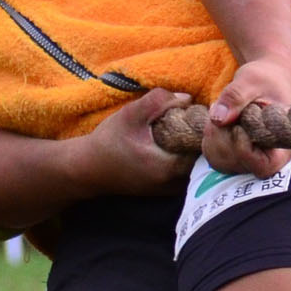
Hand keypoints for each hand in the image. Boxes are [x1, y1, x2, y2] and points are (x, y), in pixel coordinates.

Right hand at [66, 88, 196, 198]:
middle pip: (202, 157)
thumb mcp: (131, 114)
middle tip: (190, 119)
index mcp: (169, 167)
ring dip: (193, 147)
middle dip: (199, 137)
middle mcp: (174, 184)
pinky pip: (187, 171)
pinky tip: (174, 143)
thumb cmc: (108, 141)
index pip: (202, 146)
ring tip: (182, 130)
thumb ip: (159, 101)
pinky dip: (185, 157)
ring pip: (196, 165)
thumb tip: (187, 99)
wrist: (88, 169)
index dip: (202, 127)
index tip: (194, 113)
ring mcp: (171, 190)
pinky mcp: (166, 191)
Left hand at [203, 56, 290, 179]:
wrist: (266, 77)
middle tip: (222, 108)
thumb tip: (218, 119)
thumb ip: (236, 97)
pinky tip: (216, 121)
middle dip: (223, 136)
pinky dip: (209, 139)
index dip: (244, 151)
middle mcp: (271, 156)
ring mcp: (252, 158)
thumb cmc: (266, 77)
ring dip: (214, 137)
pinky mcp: (237, 154)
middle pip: (239, 164)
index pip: (265, 166)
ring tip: (220, 111)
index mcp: (285, 143)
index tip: (238, 126)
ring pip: (223, 163)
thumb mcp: (252, 80)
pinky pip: (215, 157)